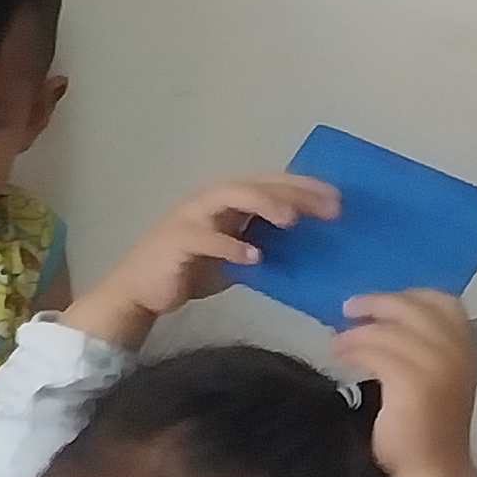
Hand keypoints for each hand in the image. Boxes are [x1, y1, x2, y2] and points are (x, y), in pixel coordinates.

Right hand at [64, 175, 334, 345]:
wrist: (138, 292)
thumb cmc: (186, 273)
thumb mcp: (233, 257)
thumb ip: (262, 246)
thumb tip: (306, 248)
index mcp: (225, 202)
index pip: (270, 184)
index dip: (304, 187)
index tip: (337, 199)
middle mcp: (208, 201)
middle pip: (257, 184)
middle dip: (294, 192)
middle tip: (330, 207)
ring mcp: (190, 217)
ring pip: (230, 197)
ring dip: (263, 203)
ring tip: (291, 219)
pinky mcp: (175, 240)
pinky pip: (207, 238)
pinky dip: (231, 246)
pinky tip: (254, 258)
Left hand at [336, 289, 476, 476]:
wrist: (434, 470)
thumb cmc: (427, 429)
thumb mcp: (436, 380)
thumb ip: (422, 350)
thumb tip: (381, 324)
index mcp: (466, 350)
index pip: (446, 304)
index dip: (411, 296)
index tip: (383, 302)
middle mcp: (457, 353)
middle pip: (414, 310)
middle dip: (379, 303)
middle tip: (350, 308)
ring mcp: (436, 366)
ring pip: (389, 331)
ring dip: (357, 333)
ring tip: (338, 342)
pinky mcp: (411, 382)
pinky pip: (375, 352)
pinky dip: (353, 349)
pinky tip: (340, 356)